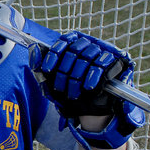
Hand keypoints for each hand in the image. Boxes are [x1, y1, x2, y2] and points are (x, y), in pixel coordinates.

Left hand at [30, 31, 143, 148]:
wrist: (89, 108)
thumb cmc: (68, 91)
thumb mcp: (49, 81)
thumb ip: (39, 65)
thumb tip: (33, 47)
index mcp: (73, 43)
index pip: (63, 41)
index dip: (54, 55)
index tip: (46, 70)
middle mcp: (88, 43)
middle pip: (74, 50)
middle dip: (64, 72)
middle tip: (59, 88)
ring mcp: (103, 50)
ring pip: (87, 57)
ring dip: (77, 78)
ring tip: (72, 94)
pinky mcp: (116, 60)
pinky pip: (102, 65)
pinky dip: (92, 77)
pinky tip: (87, 87)